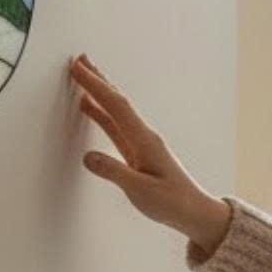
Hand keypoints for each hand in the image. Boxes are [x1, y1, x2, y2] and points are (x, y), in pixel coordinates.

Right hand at [68, 53, 224, 247]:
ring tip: (82, 76)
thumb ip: (115, 173)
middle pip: (117, 101)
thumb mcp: (141, 191)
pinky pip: (114, 126)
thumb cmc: (173, 203)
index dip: (96, 86)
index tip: (77, 68)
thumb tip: (88, 157)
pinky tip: (89, 109)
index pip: (116, 106)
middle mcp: (143, 136)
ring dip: (98, 93)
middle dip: (97, 79)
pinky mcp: (138, 152)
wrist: (194, 212)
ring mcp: (141, 143)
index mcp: (145, 140)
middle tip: (79, 59)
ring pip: (115, 111)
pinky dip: (100, 114)